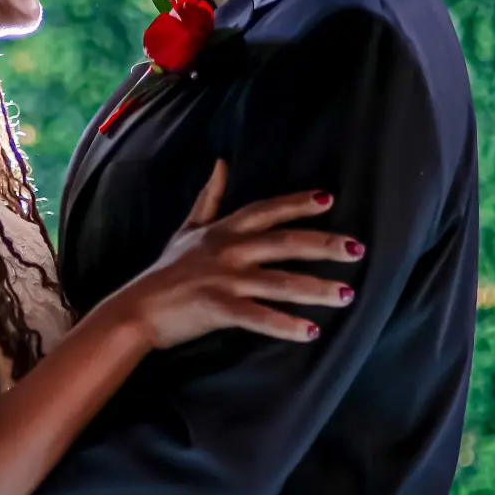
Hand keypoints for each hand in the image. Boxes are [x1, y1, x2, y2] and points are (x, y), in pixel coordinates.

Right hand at [109, 161, 362, 350]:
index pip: (266, 211)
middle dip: (322, 245)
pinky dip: (285, 325)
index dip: (297, 204)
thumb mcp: (187, 229)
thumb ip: (209, 198)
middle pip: (283, 243)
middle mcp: (228, 250)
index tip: (328, 200)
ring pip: (278, 282)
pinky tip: (311, 332)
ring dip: (315, 289)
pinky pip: (258, 316)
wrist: (137, 309)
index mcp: (223, 231)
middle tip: (357, 249)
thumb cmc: (166, 271)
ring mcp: (224, 279)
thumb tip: (221, 163)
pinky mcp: (218, 308)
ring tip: (346, 294)